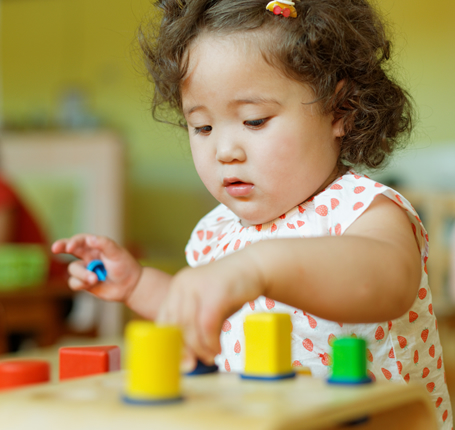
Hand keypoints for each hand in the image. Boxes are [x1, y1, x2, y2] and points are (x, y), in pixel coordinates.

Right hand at [51, 234, 142, 301]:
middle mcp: (88, 256)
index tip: (69, 247)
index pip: (81, 240)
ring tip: (96, 278)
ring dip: (82, 274)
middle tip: (55, 248)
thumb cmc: (125, 266)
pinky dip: (82, 283)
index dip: (73, 242)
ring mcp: (85, 270)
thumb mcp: (116, 253)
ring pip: (73, 270)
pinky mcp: (84, 283)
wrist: (130, 285)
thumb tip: (89, 239)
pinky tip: (93, 283)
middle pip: (69, 249)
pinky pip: (74, 283)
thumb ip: (104, 244)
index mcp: (96, 246)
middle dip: (61, 246)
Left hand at [156, 250, 263, 364]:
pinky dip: (211, 342)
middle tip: (194, 364)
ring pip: (189, 326)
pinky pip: (207, 325)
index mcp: (177, 287)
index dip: (170, 343)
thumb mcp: (207, 306)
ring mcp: (198, 285)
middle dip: (184, 349)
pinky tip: (217, 348)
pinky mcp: (215, 291)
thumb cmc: (230, 290)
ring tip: (210, 356)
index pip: (164, 319)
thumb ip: (195, 326)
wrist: (254, 267)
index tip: (180, 360)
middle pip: (175, 324)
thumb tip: (188, 359)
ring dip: (199, 348)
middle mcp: (183, 284)